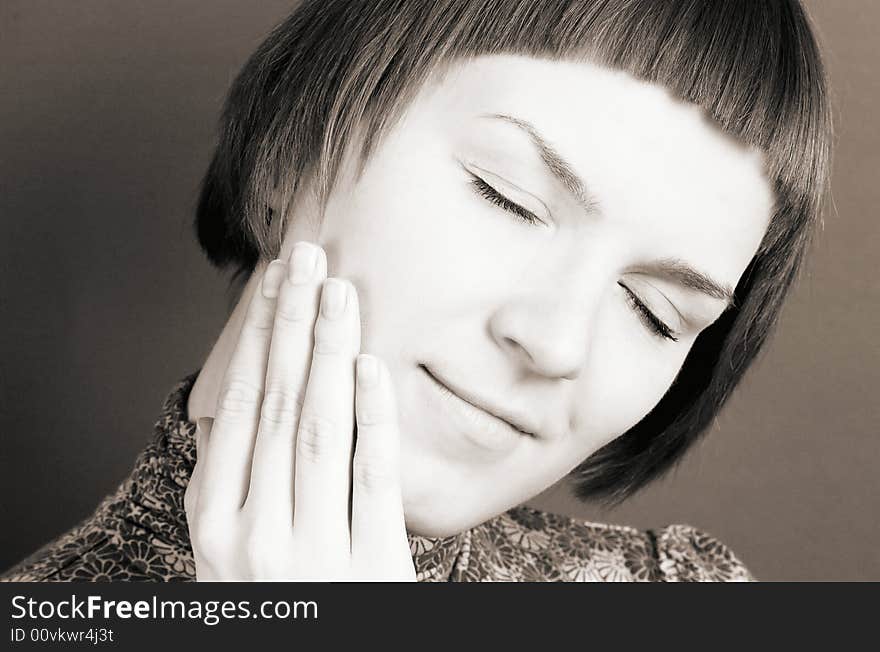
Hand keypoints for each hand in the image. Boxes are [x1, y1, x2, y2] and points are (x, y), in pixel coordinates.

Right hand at [183, 241, 415, 580]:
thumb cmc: (273, 603)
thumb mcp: (229, 552)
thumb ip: (232, 485)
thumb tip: (239, 404)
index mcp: (214, 524)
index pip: (238, 408)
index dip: (257, 338)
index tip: (275, 282)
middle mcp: (255, 535)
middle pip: (277, 405)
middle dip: (292, 324)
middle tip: (308, 256)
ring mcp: (313, 552)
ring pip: (320, 430)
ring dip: (329, 352)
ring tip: (339, 290)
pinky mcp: (372, 569)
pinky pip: (372, 480)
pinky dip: (373, 418)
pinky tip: (372, 366)